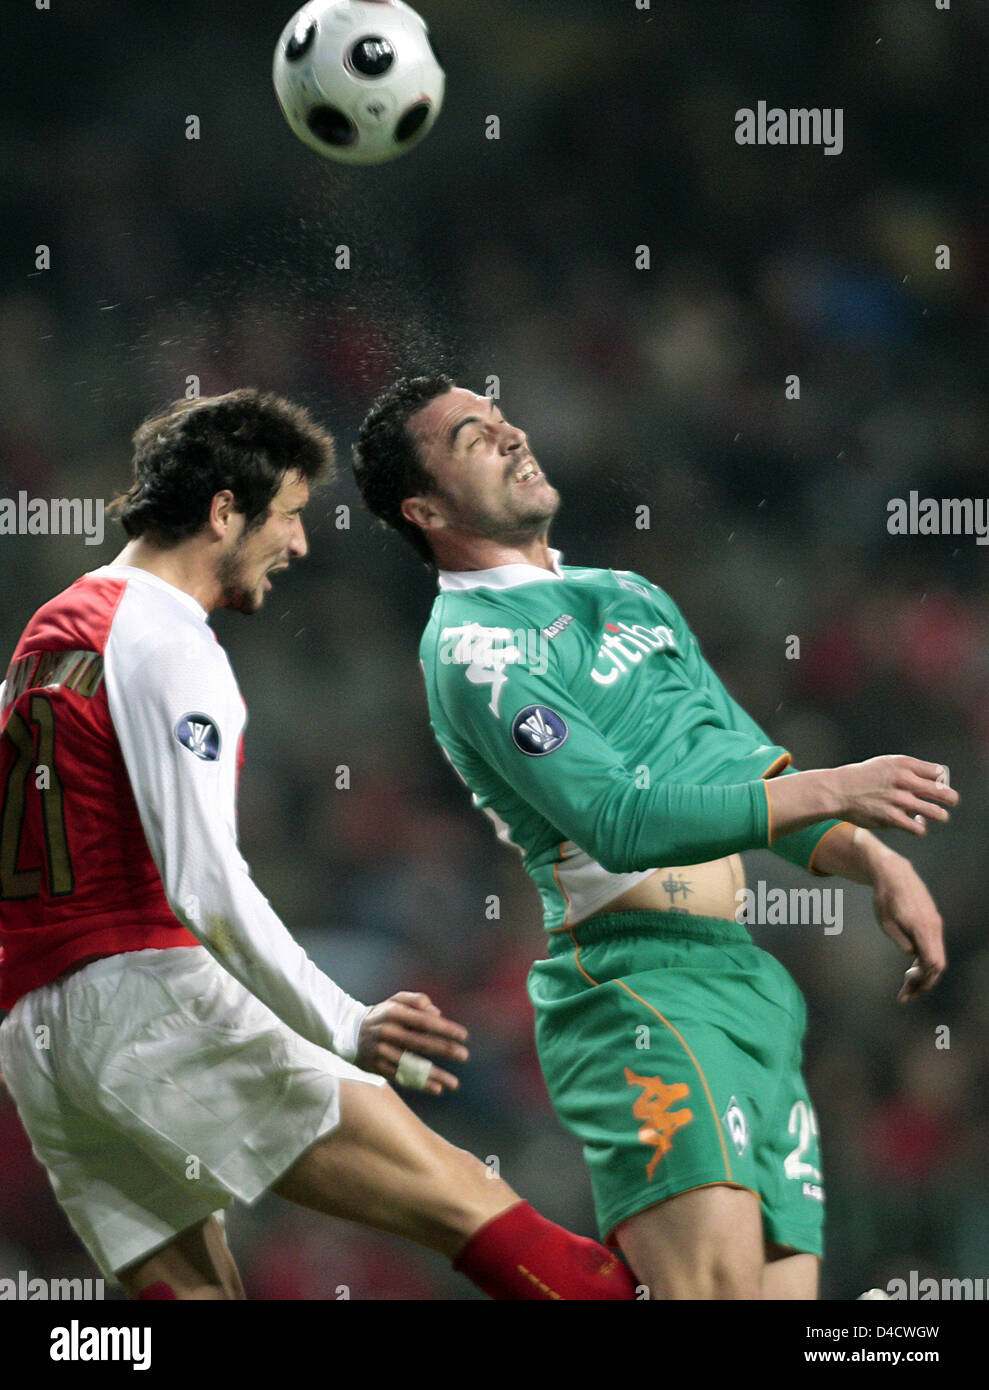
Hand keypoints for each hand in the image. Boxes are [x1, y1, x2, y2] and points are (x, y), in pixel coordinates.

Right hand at [355, 991, 468, 1094]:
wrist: (349, 1033)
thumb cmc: (382, 1015)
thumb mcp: (396, 1000)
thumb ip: (417, 1001)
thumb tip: (438, 1014)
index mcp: (394, 1013)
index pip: (424, 1022)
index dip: (445, 1029)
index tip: (464, 1036)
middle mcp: (387, 1032)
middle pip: (421, 1043)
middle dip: (445, 1049)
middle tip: (464, 1055)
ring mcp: (382, 1051)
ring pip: (412, 1065)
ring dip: (435, 1074)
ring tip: (454, 1083)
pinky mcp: (378, 1067)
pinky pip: (402, 1077)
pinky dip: (419, 1083)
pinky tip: (437, 1088)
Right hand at [828, 756, 956, 835]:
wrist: (839, 790)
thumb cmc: (864, 777)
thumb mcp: (887, 764)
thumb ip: (910, 770)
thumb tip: (935, 782)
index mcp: (904, 765)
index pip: (939, 773)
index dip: (943, 781)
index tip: (938, 786)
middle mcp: (904, 781)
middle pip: (944, 793)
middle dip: (952, 799)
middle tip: (951, 802)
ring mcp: (899, 801)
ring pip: (936, 813)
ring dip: (940, 816)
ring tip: (939, 816)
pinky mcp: (891, 818)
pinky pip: (918, 828)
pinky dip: (920, 828)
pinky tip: (916, 825)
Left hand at [871, 854, 946, 1001]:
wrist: (894, 874)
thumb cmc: (885, 898)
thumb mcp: (886, 921)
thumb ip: (901, 940)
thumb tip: (912, 957)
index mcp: (923, 928)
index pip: (932, 963)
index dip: (922, 981)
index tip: (906, 991)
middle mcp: (934, 927)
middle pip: (937, 965)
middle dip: (923, 984)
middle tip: (905, 996)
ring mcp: (935, 925)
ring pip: (936, 958)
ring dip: (924, 975)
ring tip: (906, 988)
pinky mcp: (932, 923)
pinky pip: (933, 949)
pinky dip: (924, 963)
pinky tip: (911, 971)